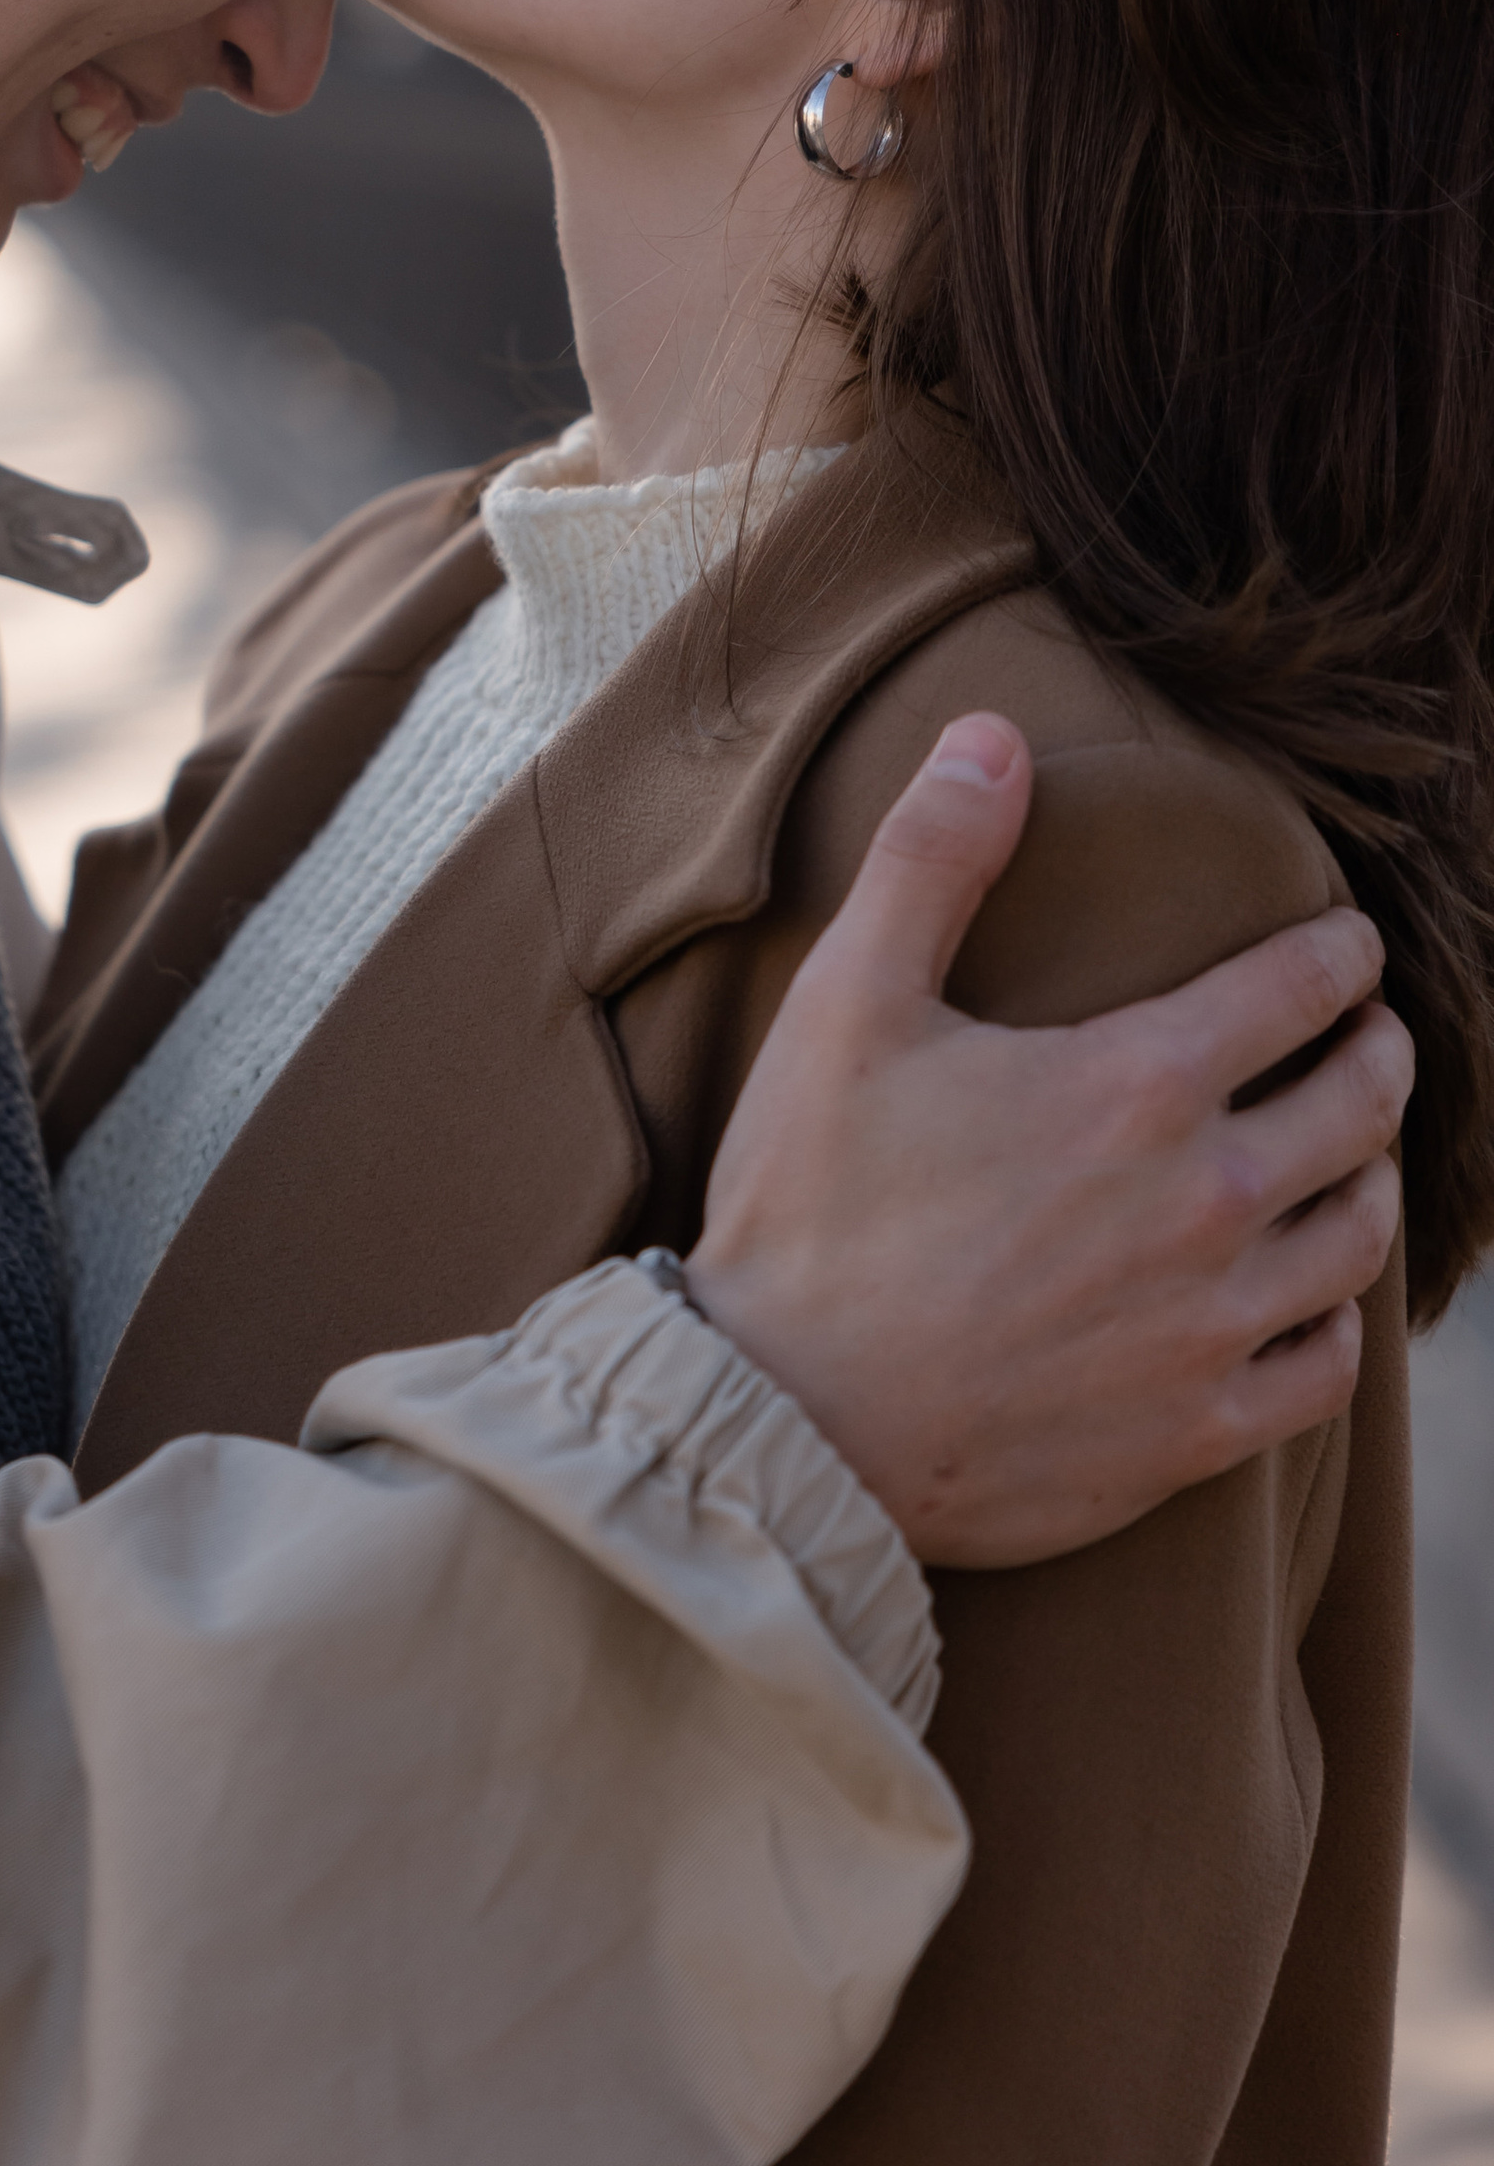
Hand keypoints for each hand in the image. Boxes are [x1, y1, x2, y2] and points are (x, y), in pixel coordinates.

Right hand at [682, 712, 1411, 1568]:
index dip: (1339, 951)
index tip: (1349, 940)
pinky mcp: (1193, 1431)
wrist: (787, 1419)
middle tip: (1370, 1033)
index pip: (1300, 990)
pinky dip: (1338, 1321)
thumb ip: (932, 858)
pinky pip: (1324, 1370)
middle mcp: (1203, 1204)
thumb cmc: (810, 1203)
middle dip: (1378, 1052)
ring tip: (1355, 1155)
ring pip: (1358, 1238)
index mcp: (1135, 1085)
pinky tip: (1312, 1298)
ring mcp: (1208, 1327)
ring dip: (1372, 1177)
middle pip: (1359, 1107)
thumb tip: (993, 734)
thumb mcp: (847, 1002)